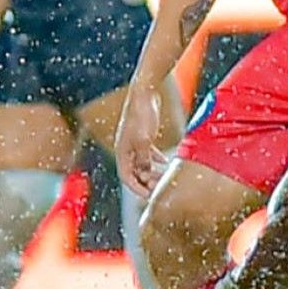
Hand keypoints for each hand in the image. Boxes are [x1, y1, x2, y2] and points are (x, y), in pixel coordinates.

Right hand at [115, 79, 170, 198]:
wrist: (144, 92)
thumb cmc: (142, 114)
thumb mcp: (144, 140)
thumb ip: (144, 159)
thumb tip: (146, 174)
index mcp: (122, 151)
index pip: (126, 177)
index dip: (137, 189)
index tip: (150, 196)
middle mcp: (126, 148)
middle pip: (134, 172)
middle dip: (146, 181)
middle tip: (160, 188)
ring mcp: (134, 141)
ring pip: (141, 163)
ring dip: (151, 172)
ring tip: (164, 177)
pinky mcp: (142, 135)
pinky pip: (147, 153)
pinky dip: (155, 159)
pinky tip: (165, 162)